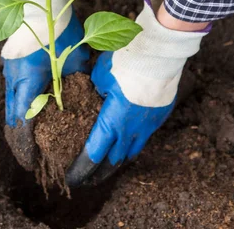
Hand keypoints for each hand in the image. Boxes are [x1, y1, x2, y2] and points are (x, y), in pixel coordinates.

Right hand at [2, 0, 89, 170]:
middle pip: (11, 117)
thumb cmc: (60, 25)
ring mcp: (9, 69)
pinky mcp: (11, 63)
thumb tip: (75, 103)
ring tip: (28, 140)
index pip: (23, 121)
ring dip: (18, 123)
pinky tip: (29, 112)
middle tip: (29, 157)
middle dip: (19, 139)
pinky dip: (19, 106)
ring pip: (10, 105)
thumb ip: (72, 82)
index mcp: (28, 78)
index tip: (33, 161)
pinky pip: (12, 92)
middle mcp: (13, 77)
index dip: (26, 144)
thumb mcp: (74, 57)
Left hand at [66, 0, 208, 186]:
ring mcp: (148, 125)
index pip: (93, 154)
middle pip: (113, 160)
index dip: (82, 169)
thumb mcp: (99, 76)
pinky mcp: (160, 116)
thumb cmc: (125, 63)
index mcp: (111, 122)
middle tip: (88, 179)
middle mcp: (131, 129)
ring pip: (132, 151)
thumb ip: (95, 91)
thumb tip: (94, 94)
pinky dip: (133, 142)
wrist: (160, 53)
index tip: (72, 178)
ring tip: (107, 166)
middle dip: (100, 172)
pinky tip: (127, 141)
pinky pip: (145, 136)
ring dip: (118, 159)